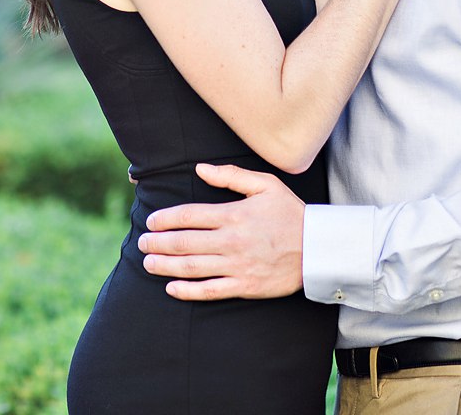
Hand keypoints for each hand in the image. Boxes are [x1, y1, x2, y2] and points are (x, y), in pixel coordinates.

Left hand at [138, 163, 304, 300]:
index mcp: (234, 214)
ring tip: (148, 263)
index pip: (189, 215)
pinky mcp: (245, 286)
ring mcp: (237, 265)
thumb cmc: (291, 214)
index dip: (165, 219)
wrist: (318, 249)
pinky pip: (210, 291)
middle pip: (184, 242)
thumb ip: (231, 176)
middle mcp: (231, 240)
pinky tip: (171, 289)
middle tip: (142, 243)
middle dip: (158, 243)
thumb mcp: (266, 185)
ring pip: (192, 267)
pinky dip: (188, 292)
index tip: (151, 221)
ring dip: (165, 266)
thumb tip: (200, 169)